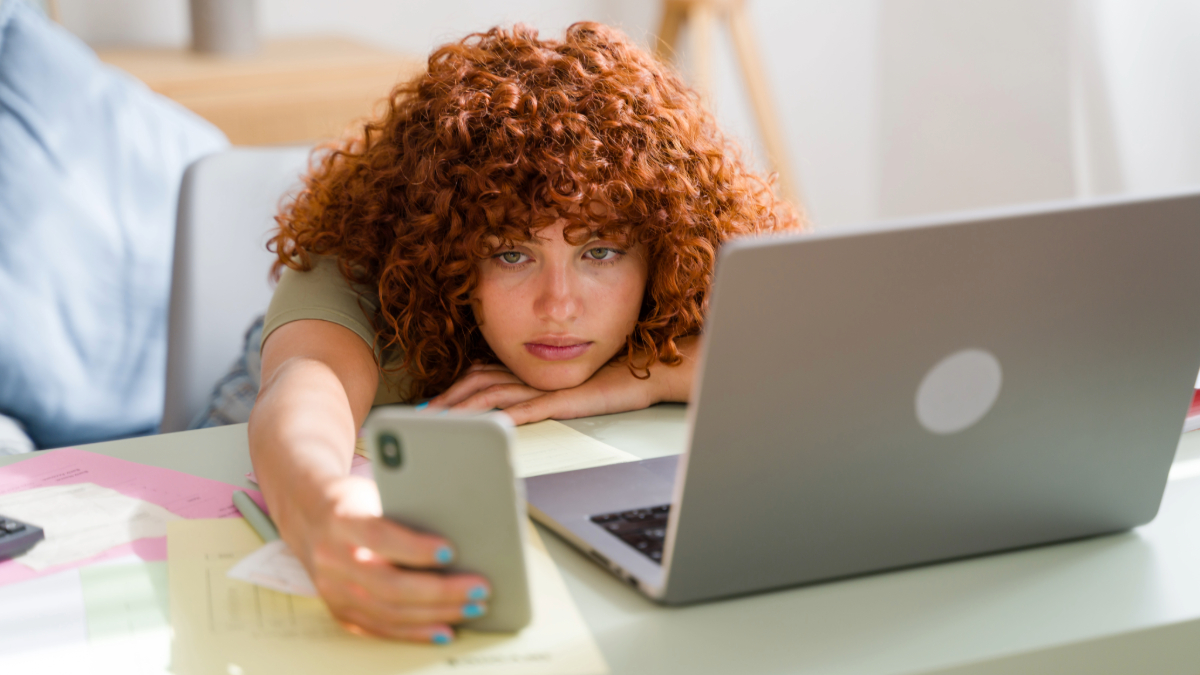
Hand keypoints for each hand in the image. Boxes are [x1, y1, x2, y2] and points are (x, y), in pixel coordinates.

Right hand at [280, 475, 490, 642]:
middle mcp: (332, 558)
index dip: (415, 548)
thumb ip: (406, 509)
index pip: (380, 537)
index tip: (452, 551)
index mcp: (341, 520)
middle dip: (441, 590)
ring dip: (436, 614)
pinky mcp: (338, 608)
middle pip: (390, 584)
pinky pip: (379, 628)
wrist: (307, 514)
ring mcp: (332, 589)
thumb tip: (461, 529)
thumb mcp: (374, 491)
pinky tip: (442, 629)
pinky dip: (414, 632)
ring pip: (388, 611)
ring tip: (472, 608)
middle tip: (479, 588)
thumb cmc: (353, 500)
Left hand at [425, 336, 699, 423]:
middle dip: (446, 400)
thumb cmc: (608, 384)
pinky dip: (503, 418)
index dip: (451, 391)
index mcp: (529, 370)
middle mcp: (532, 374)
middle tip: (421, 417)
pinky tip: (486, 426)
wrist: (644, 375)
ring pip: (494, 395)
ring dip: (463, 411)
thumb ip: (535, 396)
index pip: (479, 376)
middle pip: (477, 383)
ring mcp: (546, 386)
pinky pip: (528, 408)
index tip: (427, 407)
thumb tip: (504, 414)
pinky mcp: (563, 399)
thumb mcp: (563, 391)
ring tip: (439, 425)